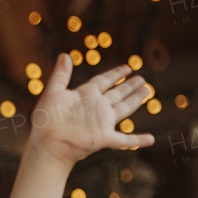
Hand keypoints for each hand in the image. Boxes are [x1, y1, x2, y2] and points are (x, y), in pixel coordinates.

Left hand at [27, 54, 155, 165]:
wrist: (46, 143)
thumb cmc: (46, 120)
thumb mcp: (53, 93)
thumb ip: (60, 75)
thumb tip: (64, 54)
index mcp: (85, 95)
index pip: (104, 81)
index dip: (115, 74)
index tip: (127, 67)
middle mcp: (96, 107)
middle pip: (117, 94)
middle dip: (129, 86)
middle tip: (142, 79)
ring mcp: (102, 122)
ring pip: (124, 109)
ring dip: (136, 101)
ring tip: (147, 92)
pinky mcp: (104, 138)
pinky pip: (126, 140)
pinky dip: (138, 140)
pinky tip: (151, 139)